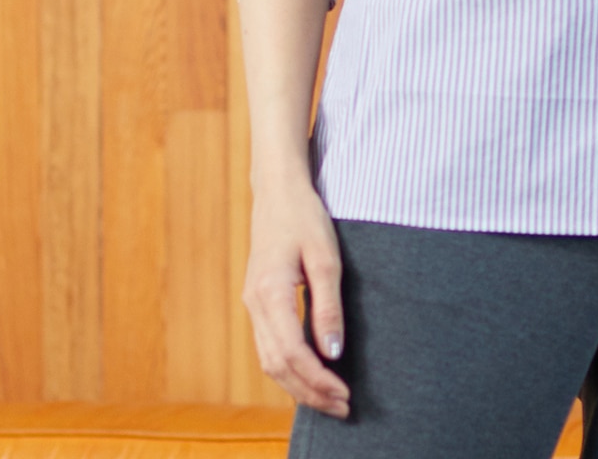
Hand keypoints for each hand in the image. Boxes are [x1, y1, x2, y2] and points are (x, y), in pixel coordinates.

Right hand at [242, 175, 349, 416]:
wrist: (277, 190)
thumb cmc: (304, 216)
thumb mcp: (325, 256)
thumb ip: (328, 305)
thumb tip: (333, 352)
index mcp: (270, 292)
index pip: (293, 353)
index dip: (318, 380)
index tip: (344, 394)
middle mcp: (255, 304)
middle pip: (278, 366)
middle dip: (309, 392)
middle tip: (342, 407)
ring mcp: (252, 305)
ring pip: (270, 361)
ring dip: (298, 385)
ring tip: (329, 399)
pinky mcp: (257, 302)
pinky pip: (269, 347)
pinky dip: (288, 368)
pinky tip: (310, 374)